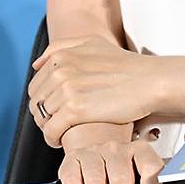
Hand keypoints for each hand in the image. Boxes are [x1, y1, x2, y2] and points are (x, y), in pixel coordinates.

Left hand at [27, 35, 159, 147]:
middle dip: (45, 115)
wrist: (149, 81)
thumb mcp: (93, 44)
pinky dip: (54, 138)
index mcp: (62, 54)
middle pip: (36, 102)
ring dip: (50, 127)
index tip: (57, 107)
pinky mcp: (74, 110)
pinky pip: (50, 131)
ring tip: (66, 129)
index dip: (45, 100)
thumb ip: (61, 47)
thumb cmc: (126, 65)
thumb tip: (36, 64)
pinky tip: (64, 139)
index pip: (35, 85)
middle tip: (61, 121)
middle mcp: (61, 69)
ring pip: (41, 118)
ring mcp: (67, 89)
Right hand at [59, 128, 164, 183]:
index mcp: (139, 150)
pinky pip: (74, 182)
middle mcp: (116, 148)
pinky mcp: (72, 160)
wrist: (98, 158)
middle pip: (121, 179)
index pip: (150, 167)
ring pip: (97, 182)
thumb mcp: (139, 179)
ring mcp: (93, 152)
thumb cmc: (122, 175)